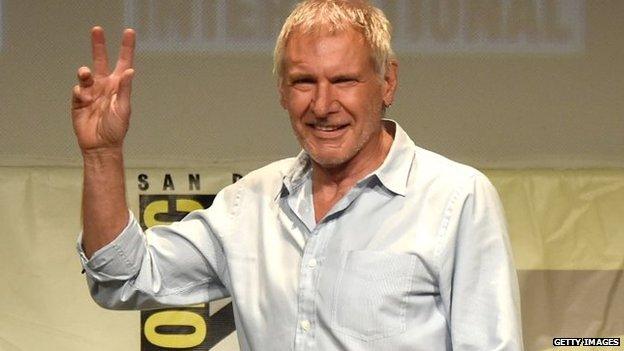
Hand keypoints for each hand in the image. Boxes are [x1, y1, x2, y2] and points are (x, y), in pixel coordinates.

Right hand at [71, 27, 134, 152]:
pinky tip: (83, 99)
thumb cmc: (116, 129)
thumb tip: (130, 71)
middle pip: (101, 61)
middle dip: (99, 46)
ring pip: (86, 75)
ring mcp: (91, 92)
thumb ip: (125, 89)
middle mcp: (105, 86)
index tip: (128, 32)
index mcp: (119, 86)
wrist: (100, 145)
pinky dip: (79, 92)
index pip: (124, 63)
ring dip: (84, 73)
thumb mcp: (123, 109)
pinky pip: (77, 91)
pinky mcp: (79, 101)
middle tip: (97, 29)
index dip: (126, 48)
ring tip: (85, 73)